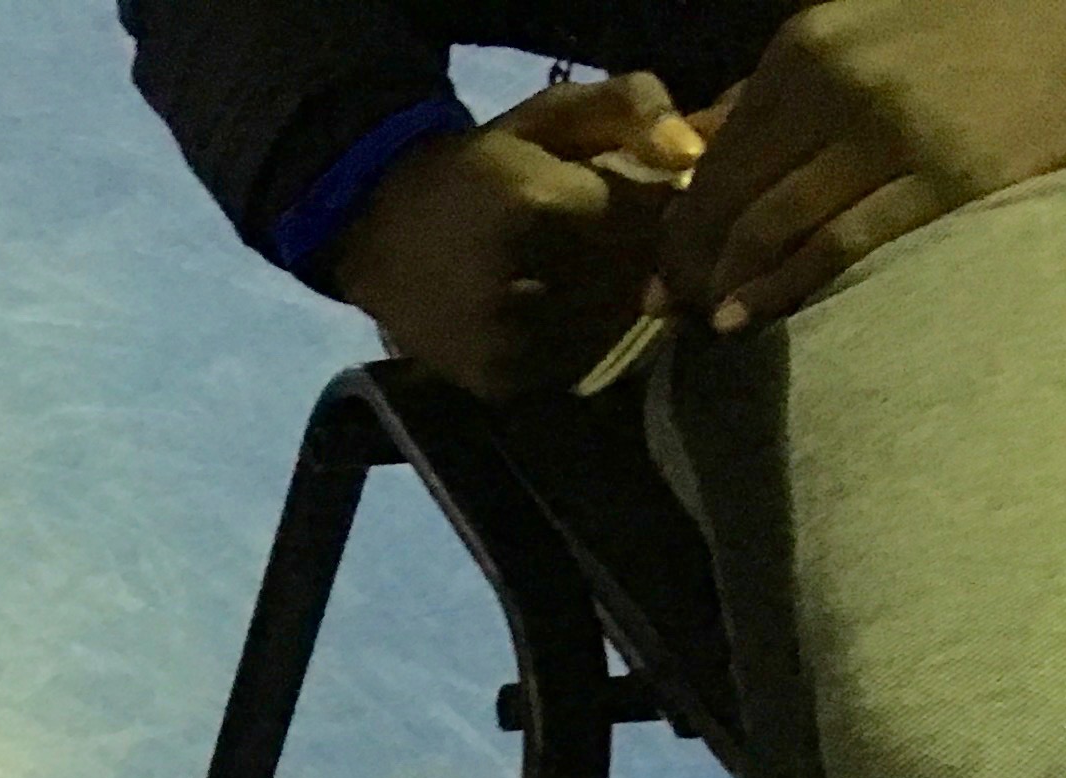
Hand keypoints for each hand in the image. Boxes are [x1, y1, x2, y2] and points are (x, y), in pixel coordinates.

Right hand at [332, 69, 706, 400]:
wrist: (377, 226)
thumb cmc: (481, 164)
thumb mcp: (551, 111)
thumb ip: (631, 106)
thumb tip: (688, 155)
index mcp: (539, 206)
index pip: (649, 219)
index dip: (657, 211)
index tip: (641, 199)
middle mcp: (523, 283)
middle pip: (632, 278)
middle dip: (636, 257)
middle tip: (607, 239)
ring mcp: (508, 342)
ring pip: (609, 327)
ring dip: (610, 303)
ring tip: (578, 275)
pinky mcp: (498, 382)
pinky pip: (574, 363)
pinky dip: (577, 339)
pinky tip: (551, 311)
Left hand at [660, 0, 1065, 334]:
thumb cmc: (965, 32)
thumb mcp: (854, 37)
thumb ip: (771, 92)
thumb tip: (686, 143)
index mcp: (809, 47)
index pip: (715, 151)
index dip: (679, 218)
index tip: (661, 265)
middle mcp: (840, 86)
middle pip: (732, 194)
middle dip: (687, 261)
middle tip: (667, 307)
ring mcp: (894, 133)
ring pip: (771, 225)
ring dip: (722, 283)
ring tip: (702, 319)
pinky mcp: (946, 178)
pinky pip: (838, 247)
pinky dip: (779, 289)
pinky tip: (742, 319)